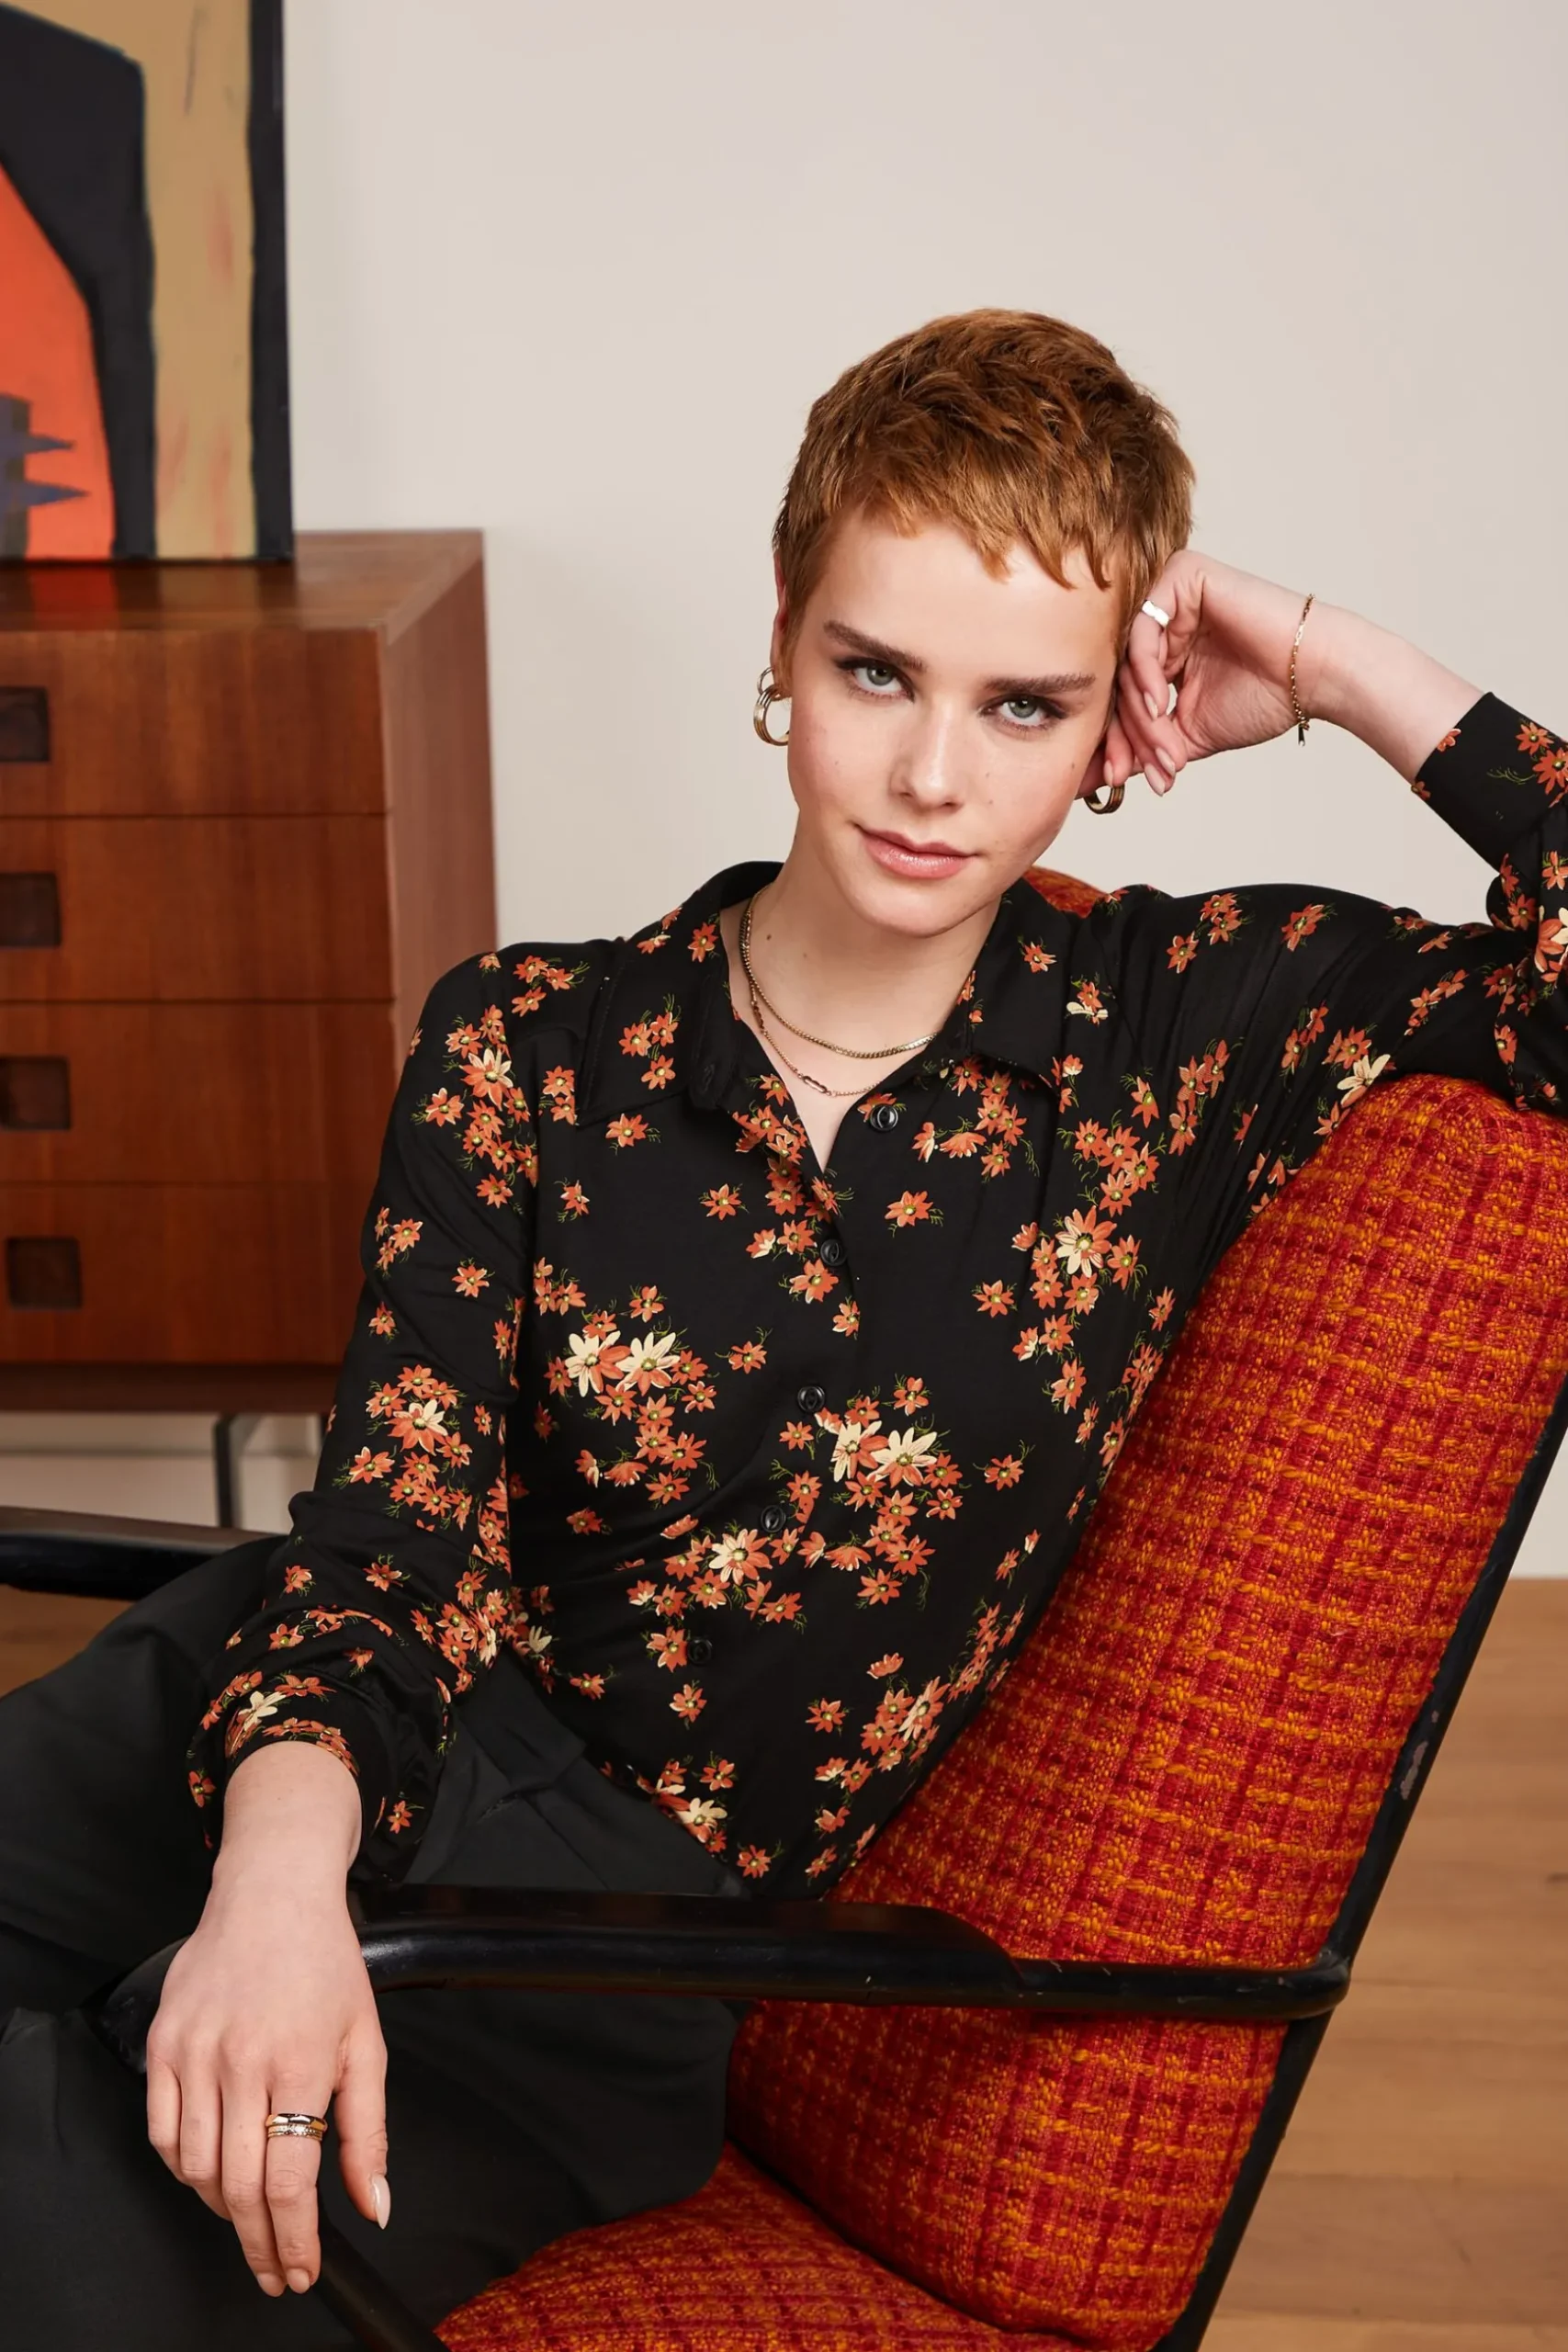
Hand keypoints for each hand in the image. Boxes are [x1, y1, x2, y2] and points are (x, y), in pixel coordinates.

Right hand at [144, 1744, 386, 2298]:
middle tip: (275, 2271)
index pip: (289, 2180)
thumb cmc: (325, 1964)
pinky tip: (212, 2171)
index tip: (301, 2271)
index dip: (294, 2240)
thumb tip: (375, 2206)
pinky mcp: (163, 2043)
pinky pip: (161, 2133)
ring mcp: (195, 2052)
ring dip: (223, 2207)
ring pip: (195, 2168)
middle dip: (259, 2243)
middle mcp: (242, 2060)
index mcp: (301, 2061)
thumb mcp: (367, 2043)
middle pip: (240, 2186)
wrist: (272, 1892)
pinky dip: (184, 2168)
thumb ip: (369, 2131)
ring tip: (250, 2215)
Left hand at [1097, 550, 1316, 798]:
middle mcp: (1162, 621)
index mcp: (1163, 652)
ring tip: (1160, 745)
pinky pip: (1144, 628)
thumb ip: (1142, 747)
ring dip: (1137, 712)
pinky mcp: (1184, 576)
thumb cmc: (1263, 700)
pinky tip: (1157, 702)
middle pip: (1116, 679)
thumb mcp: (1186, 735)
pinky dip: (1144, 670)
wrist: (1314, 676)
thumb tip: (1090, 781)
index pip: (1119, 696)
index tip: (1110, 780)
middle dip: (1123, 733)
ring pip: (1126, 661)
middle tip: (1129, 772)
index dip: (1113, 740)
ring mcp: (1171, 596)